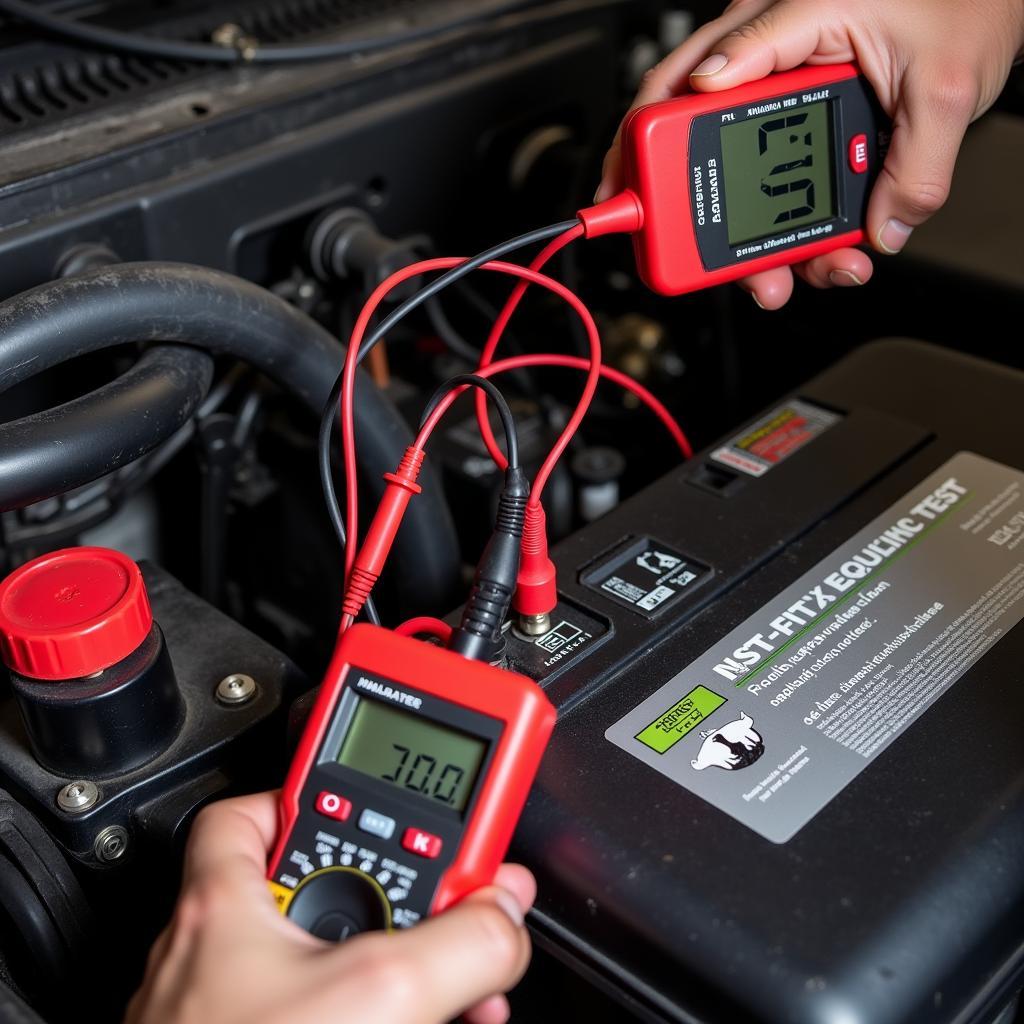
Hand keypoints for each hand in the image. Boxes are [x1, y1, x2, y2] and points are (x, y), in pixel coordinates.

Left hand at [126, 793, 534, 1023]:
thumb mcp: (379, 995)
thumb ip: (459, 941)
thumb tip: (502, 916)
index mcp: (224, 907)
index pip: (257, 807)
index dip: (327, 789)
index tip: (388, 787)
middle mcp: (223, 957)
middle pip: (323, 885)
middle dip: (397, 892)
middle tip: (444, 900)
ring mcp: (241, 1011)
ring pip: (334, 963)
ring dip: (404, 967)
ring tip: (453, 983)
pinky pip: (333, 1015)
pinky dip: (384, 1014)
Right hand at [597, 0, 1023, 307]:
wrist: (990, 0)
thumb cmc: (960, 1)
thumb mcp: (942, 84)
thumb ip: (915, 164)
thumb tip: (880, 230)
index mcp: (788, 23)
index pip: (693, 76)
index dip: (648, 138)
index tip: (635, 189)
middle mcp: (769, 56)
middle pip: (692, 137)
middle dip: (686, 210)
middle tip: (683, 256)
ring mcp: (776, 93)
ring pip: (732, 174)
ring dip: (749, 239)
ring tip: (776, 277)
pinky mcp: (794, 126)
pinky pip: (773, 186)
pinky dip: (787, 231)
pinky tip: (814, 254)